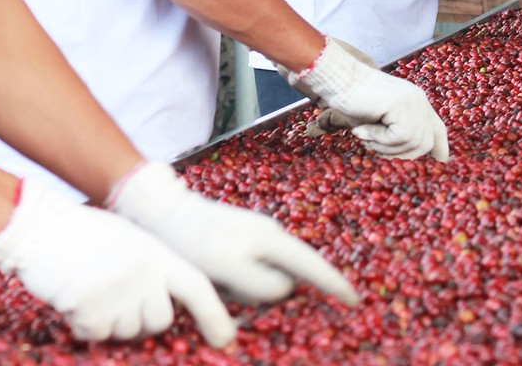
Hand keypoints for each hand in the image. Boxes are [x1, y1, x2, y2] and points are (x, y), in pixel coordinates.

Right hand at [0, 178, 236, 346]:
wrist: (40, 226)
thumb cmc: (84, 234)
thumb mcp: (130, 241)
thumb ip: (153, 270)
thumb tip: (168, 309)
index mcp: (155, 252)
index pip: (197, 286)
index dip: (215, 315)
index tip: (225, 339)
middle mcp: (142, 273)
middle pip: (160, 321)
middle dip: (142, 317)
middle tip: (116, 292)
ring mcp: (118, 293)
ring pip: (126, 333)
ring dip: (110, 320)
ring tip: (91, 285)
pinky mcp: (91, 310)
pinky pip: (96, 335)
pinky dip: (84, 324)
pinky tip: (74, 295)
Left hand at [108, 162, 358, 306]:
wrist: (165, 213)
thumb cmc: (194, 240)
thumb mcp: (227, 266)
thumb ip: (261, 281)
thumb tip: (287, 288)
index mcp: (272, 239)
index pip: (313, 266)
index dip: (335, 286)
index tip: (356, 302)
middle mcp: (271, 235)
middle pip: (303, 268)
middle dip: (319, 287)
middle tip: (335, 308)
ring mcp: (258, 235)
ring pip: (281, 271)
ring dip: (286, 289)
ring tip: (286, 304)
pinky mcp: (244, 242)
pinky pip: (265, 269)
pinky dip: (267, 285)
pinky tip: (255, 296)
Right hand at [279, 38, 449, 160]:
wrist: (337, 80)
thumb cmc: (352, 100)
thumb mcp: (379, 122)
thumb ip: (396, 134)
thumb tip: (407, 157)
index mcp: (416, 100)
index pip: (437, 127)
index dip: (440, 146)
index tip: (441, 160)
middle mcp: (419, 100)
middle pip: (425, 143)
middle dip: (400, 154)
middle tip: (373, 148)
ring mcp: (412, 101)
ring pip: (412, 143)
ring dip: (385, 147)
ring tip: (365, 136)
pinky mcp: (401, 105)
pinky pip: (399, 137)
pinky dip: (379, 140)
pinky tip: (362, 130)